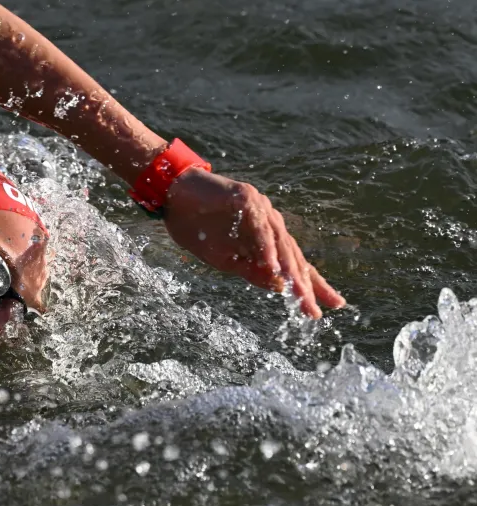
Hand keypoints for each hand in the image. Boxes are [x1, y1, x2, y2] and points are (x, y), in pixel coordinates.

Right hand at [162, 168, 345, 317]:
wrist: (172, 194)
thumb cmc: (197, 225)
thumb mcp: (224, 259)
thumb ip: (251, 271)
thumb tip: (280, 287)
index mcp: (266, 239)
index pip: (295, 264)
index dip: (314, 284)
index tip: (333, 305)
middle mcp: (270, 223)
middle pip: (293, 257)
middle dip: (305, 286)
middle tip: (313, 310)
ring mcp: (260, 209)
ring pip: (281, 243)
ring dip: (290, 271)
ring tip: (300, 296)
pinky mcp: (246, 198)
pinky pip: (259, 227)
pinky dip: (266, 247)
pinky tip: (272, 266)